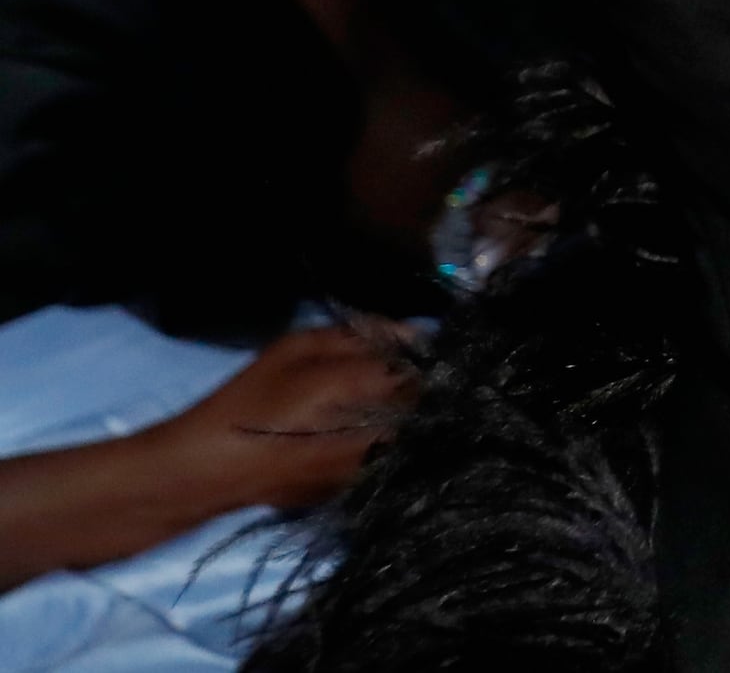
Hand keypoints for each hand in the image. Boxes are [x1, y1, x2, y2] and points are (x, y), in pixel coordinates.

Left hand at [0, 325, 409, 590]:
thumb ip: (389, 378)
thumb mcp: (331, 391)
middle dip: (405, 405)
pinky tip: (356, 475)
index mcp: (322, 342)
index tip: (455, 391)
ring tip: (394, 455)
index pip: (396, 337)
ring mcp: (300, 412)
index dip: (427, 360)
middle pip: (382, 380)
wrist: (181, 484)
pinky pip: (339, 451)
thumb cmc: (256, 430)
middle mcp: (313, 370)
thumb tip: (438, 378)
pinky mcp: (288, 450)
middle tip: (428, 431)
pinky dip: (352, 462)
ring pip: (364, 419)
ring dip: (380, 438)